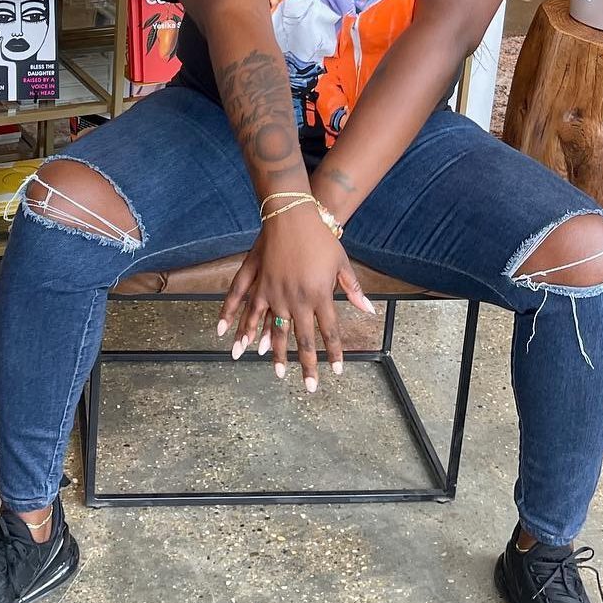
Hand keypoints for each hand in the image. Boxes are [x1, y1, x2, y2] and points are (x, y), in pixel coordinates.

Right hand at [217, 208, 374, 390]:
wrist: (293, 214)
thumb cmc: (321, 238)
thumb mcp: (342, 263)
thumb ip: (353, 290)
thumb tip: (369, 312)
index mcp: (320, 295)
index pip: (330, 332)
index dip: (334, 353)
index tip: (337, 372)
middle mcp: (297, 299)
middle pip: (303, 339)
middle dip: (307, 365)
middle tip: (309, 387)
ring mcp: (275, 292)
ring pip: (274, 330)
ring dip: (274, 353)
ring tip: (274, 372)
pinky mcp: (259, 282)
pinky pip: (247, 308)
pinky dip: (239, 325)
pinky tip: (232, 339)